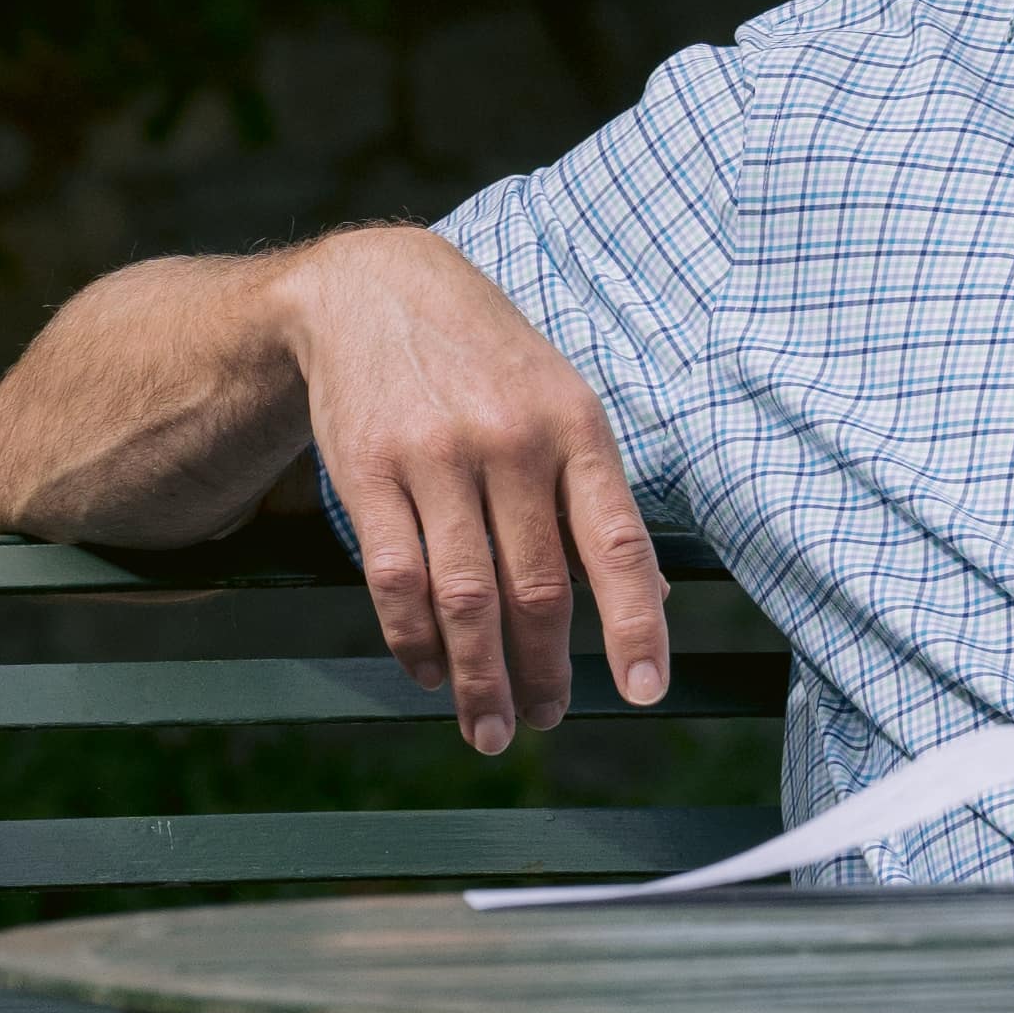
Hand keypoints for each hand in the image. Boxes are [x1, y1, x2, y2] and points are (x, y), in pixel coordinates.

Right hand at [277, 229, 674, 756]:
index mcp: (575, 427)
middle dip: (544, 673)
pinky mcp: (367, 471)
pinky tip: (430, 670)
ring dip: (480, 678)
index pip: (617, 544)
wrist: (374, 288)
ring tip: (490, 724)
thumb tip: (647, 597)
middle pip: (536, 589)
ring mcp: (435, 457)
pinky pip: (396, 579)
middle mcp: (511, 442)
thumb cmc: (485, 360)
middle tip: (546, 719)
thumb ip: (592, 494)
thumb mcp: (560, 399)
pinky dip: (414, 640)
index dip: (635, 626)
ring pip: (465, 599)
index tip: (642, 689)